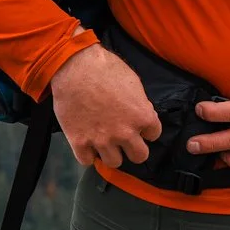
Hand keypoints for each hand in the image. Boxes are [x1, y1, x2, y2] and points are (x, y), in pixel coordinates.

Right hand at [50, 44, 162, 169]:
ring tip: (104, 141)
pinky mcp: (80, 142)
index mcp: (142, 116)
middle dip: (133, 147)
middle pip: (139, 157)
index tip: (137, 123)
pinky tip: (87, 142)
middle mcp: (125, 133)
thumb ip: (140, 104)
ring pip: (114, 163)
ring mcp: (102, 140)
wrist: (75, 66)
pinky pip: (87, 161)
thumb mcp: (133, 82)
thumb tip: (140, 114)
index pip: (154, 134)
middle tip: (125, 138)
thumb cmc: (105, 68)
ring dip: (111, 152)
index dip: (145, 128)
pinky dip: (87, 153)